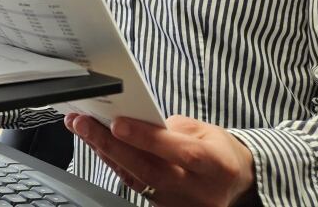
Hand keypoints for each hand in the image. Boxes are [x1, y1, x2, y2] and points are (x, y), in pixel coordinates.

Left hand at [64, 113, 258, 205]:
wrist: (235, 183)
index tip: (117, 123)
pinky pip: (134, 186)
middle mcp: (198, 190)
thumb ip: (170, 128)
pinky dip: (114, 164)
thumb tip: (132, 120)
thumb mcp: (204, 130)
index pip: (180, 152)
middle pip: (149, 170)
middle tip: (83, 123)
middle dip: (111, 145)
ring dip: (104, 152)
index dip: (147, 138)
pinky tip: (97, 146)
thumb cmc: (218, 150)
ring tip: (82, 129)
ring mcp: (180, 205)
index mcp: (215, 165)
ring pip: (136, 180)